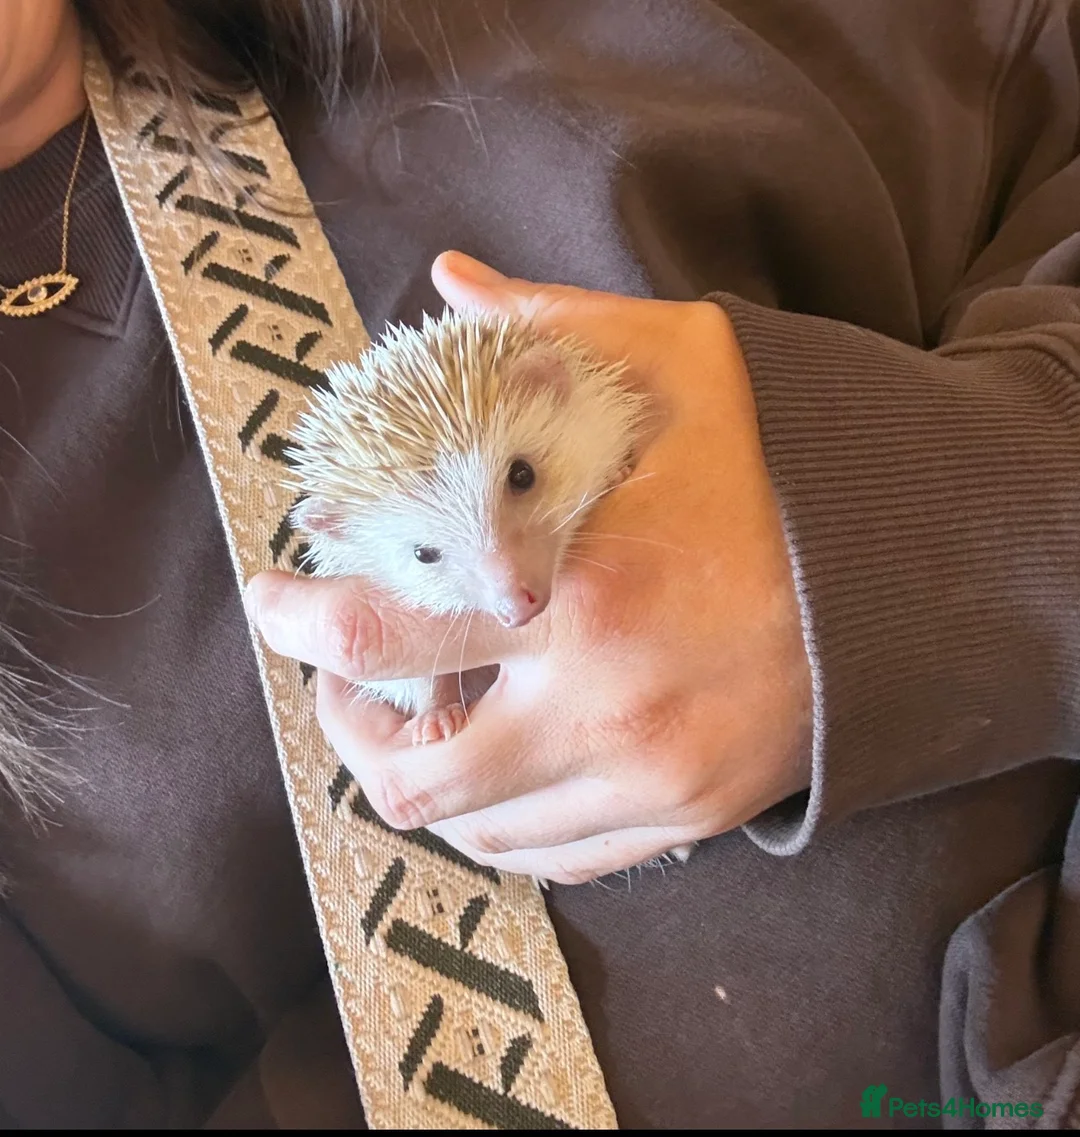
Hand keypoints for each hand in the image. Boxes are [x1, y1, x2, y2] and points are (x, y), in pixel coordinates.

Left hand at [246, 252, 812, 883]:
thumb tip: (452, 282)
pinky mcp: (688, 815)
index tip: (277, 600)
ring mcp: (650, 779)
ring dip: (425, 778)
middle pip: (408, 777)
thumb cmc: (795, 460)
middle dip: (349, 729)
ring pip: (477, 833)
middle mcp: (605, 707)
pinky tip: (506, 757)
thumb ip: (550, 324)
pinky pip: (558, 859)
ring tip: (427, 714)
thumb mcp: (680, 361)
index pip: (381, 633)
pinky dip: (504, 818)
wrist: (923, 563)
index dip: (298, 624)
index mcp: (581, 588)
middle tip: (347, 682)